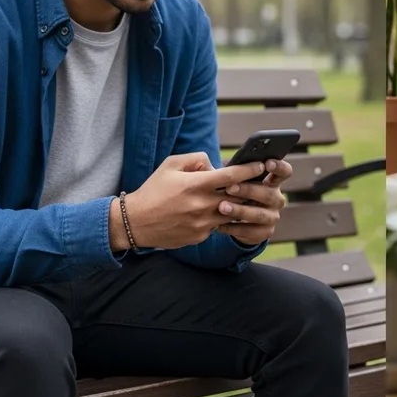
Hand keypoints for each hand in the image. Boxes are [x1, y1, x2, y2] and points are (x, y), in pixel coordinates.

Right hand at [115, 153, 270, 249]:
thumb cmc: (154, 190)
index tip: (261, 165)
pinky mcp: (199, 237)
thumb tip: (215, 165)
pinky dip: (219, 217)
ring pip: (231, 213)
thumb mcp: (171, 164)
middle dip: (250, 189)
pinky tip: (217, 212)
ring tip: (243, 197)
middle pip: (238, 197)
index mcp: (196, 185)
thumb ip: (197, 159)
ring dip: (237, 205)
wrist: (135, 223)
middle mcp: (202, 205)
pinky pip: (217, 225)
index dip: (250, 170)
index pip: (232, 176)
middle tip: (259, 182)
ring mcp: (202, 224)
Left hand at [215, 159, 292, 244]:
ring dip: (240, 210)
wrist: (242, 222)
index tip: (267, 163)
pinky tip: (219, 225)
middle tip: (229, 188)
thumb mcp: (240, 181)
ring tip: (222, 207)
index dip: (279, 167)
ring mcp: (273, 216)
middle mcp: (277, 199)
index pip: (285, 172)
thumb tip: (211, 160)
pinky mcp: (266, 232)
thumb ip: (233, 171)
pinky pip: (250, 231)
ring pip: (259, 214)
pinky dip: (233, 228)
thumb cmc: (239, 193)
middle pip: (268, 194)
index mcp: (273, 182)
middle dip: (248, 190)